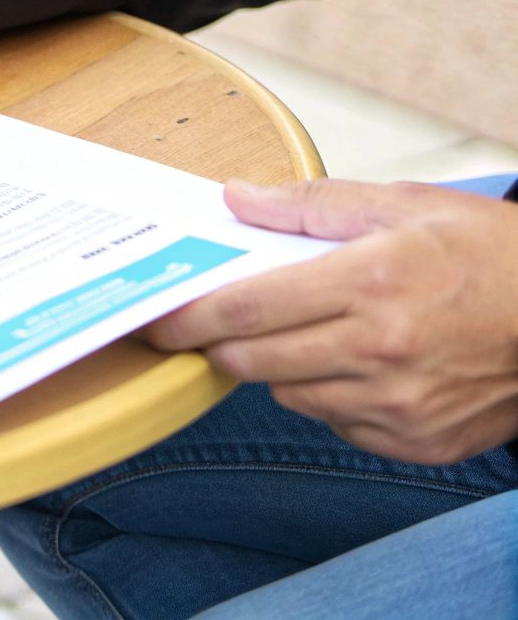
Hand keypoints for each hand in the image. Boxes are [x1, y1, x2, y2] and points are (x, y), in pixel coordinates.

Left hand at [142, 178, 517, 464]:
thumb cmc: (495, 257)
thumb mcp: (407, 205)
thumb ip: (311, 204)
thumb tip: (237, 199)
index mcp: (372, 282)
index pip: (246, 308)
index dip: (187, 316)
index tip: (156, 316)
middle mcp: (381, 351)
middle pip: (250, 362)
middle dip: (220, 343)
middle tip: (214, 323)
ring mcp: (399, 405)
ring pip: (289, 396)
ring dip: (282, 367)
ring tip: (314, 331)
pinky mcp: (416, 442)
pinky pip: (337, 423)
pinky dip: (332, 397)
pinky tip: (362, 364)